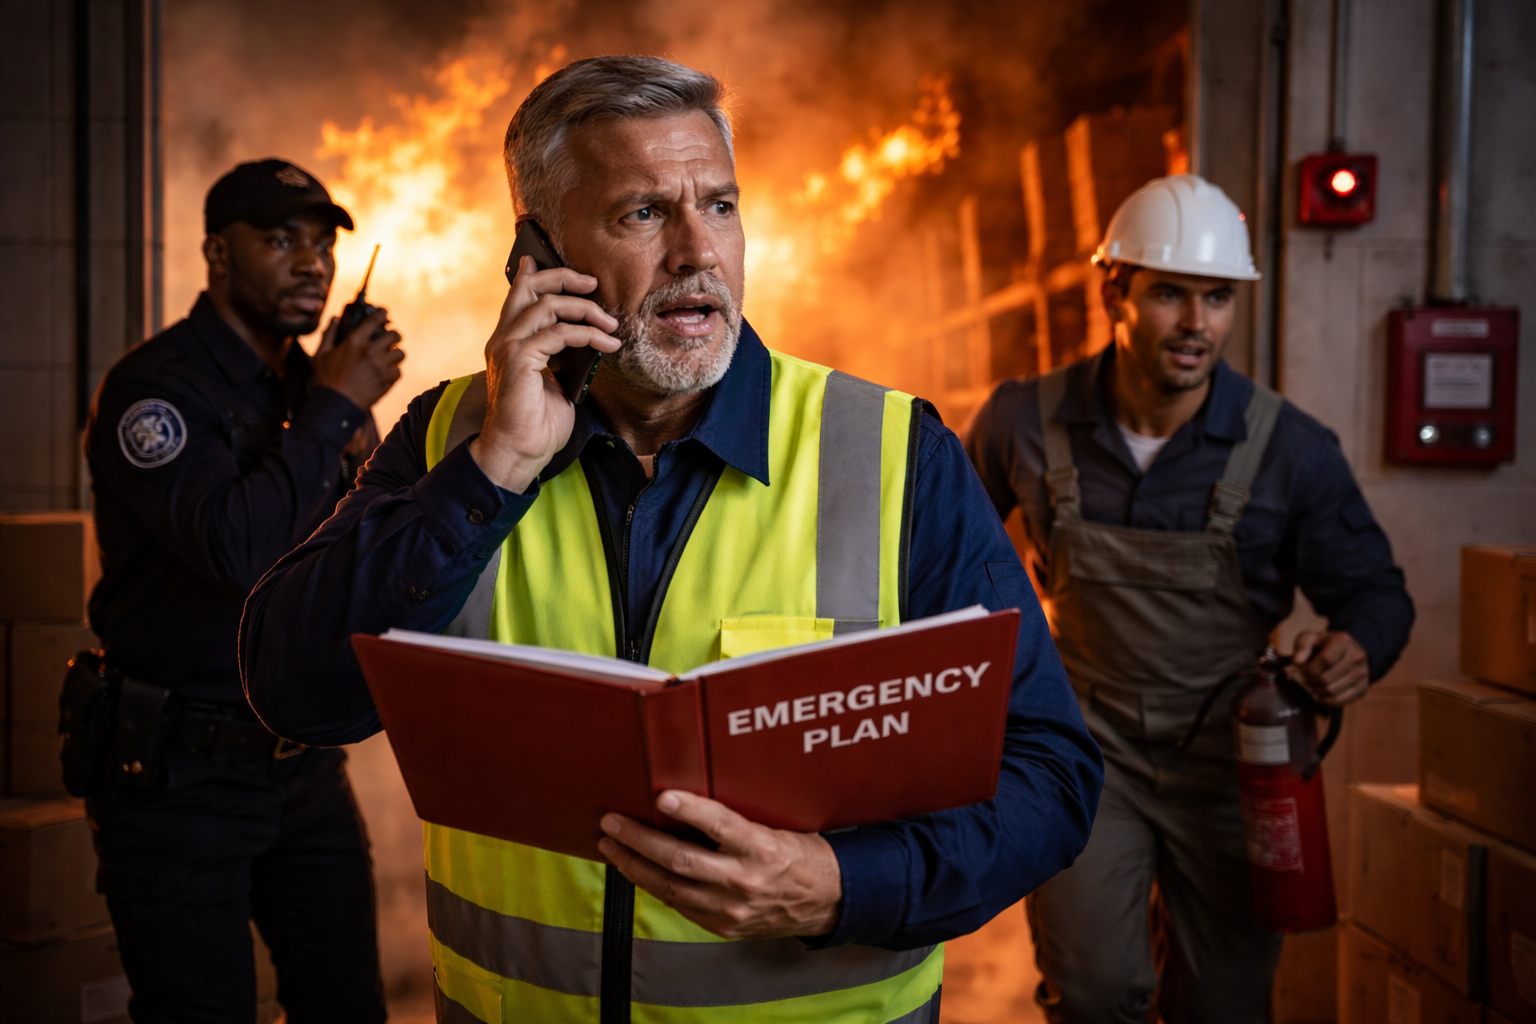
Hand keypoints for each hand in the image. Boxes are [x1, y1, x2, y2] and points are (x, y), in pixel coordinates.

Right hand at [312, 307, 404, 410]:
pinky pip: (398, 371)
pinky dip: (393, 372)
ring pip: (400, 354)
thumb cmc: (326, 380)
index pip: (376, 319)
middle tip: (390, 339)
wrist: (337, 406)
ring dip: (395, 354)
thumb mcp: (322, 355)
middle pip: (395, 335)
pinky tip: (385, 373)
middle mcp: (370, 351)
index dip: (383, 314)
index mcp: (354, 341)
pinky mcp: (387, 381)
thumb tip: (336, 318)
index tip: (385, 314)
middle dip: (394, 336)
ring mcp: (381, 366)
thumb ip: (330, 334)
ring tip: (388, 357)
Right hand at [468, 257, 620, 492]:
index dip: (535, 274)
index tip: (551, 260)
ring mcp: (508, 348)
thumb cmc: (537, 425)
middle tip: (592, 283)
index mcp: (508, 343)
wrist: (519, 454)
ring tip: (609, 325)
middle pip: (529, 287)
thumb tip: (588, 340)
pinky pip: (559, 333)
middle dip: (563, 277)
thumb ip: (562, 356)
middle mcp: (503, 339)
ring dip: (584, 309)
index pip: (517, 296)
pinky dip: (587, 335)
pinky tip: (606, 345)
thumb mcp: (555, 382)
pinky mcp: (518, 359)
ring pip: (547, 305)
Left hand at [598, 790, 842, 939]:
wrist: (827, 901)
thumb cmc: (801, 855)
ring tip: (612, 847)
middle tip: (612, 822)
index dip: (690, 810)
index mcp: (763, 848)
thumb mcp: (778, 827)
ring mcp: (732, 908)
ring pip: (671, 886)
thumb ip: (737, 820)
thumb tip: (689, 798)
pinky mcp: (724, 926)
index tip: (662, 797)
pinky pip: (680, 904)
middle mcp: (745, 880)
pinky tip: (637, 871)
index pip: (721, 825)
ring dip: (634, 865)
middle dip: (639, 840)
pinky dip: (654, 886)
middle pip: (681, 860)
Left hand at [1291, 630, 1370, 706]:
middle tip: (1306, 679)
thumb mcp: (1310, 639)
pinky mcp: (1362, 688)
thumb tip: (1298, 662)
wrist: (1346, 651)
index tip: (1302, 670)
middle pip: (1326, 678)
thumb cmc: (1324, 645)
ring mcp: (1362, 674)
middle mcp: (1357, 657)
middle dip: (1310, 681)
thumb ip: (1302, 647)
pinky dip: (1325, 701)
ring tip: (1312, 685)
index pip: (1325, 660)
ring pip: (1332, 691)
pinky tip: (1320, 694)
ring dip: (1316, 691)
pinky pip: (1339, 701)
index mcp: (1343, 641)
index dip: (1309, 668)